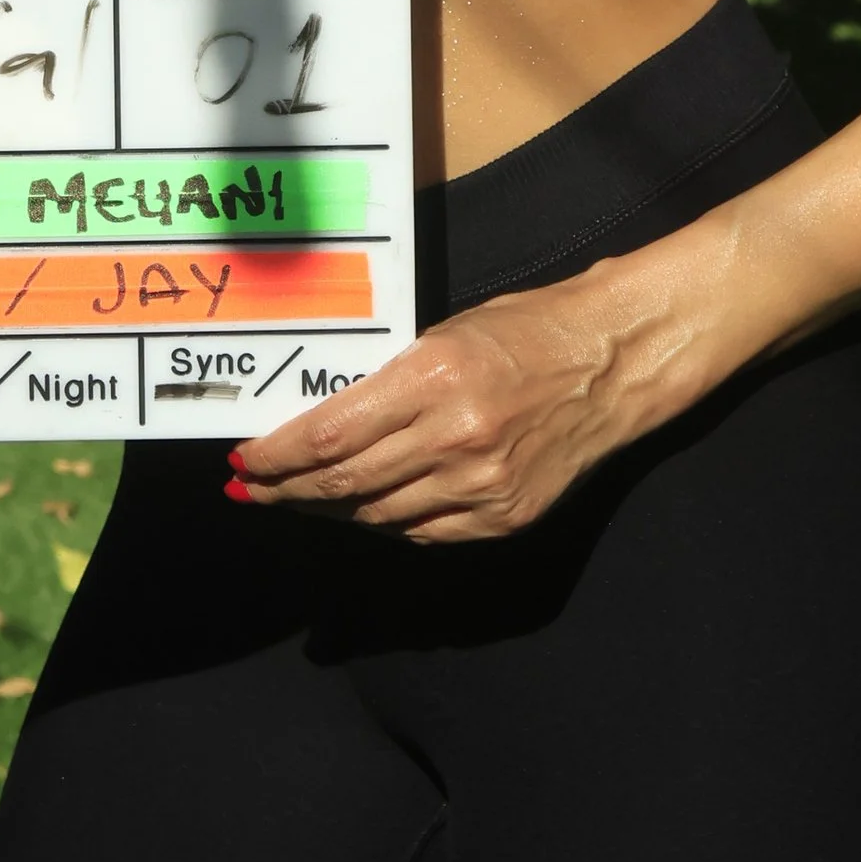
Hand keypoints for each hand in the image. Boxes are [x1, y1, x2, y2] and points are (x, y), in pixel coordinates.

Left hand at [229, 258, 703, 544]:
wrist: (616, 360)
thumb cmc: (529, 329)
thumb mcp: (445, 334)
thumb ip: (387, 382)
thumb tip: (321, 423)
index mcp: (433, 378)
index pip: (327, 436)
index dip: (275, 457)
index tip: (244, 461)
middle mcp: (454, 439)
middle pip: (343, 485)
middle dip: (286, 492)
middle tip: (251, 490)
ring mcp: (482, 485)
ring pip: (378, 517)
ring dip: (330, 511)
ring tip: (299, 500)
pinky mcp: (505, 517)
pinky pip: (424, 532)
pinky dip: (386, 522)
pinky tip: (365, 508)